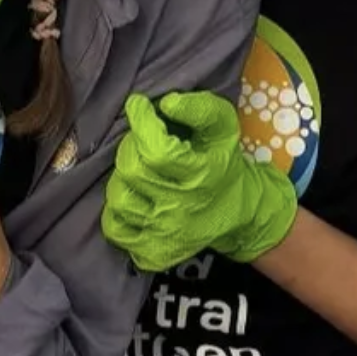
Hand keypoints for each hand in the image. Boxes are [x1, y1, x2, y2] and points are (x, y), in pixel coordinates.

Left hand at [102, 91, 297, 270]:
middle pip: (132, 171)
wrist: (240, 213)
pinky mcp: (152, 252)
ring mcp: (164, 234)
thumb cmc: (224, 164)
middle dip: (131, 146)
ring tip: (139, 170)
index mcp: (201, 176)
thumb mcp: (225, 128)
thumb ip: (201, 109)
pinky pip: (116, 229)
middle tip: (142, 140)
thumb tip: (167, 103)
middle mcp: (180, 208)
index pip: (158, 151)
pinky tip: (137, 198)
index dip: (141, 123)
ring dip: (123, 178)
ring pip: (119, 199)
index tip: (138, 106)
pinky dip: (118, 211)